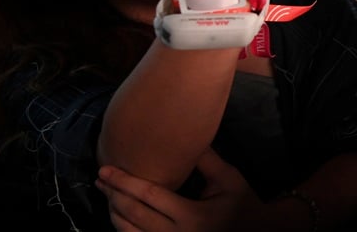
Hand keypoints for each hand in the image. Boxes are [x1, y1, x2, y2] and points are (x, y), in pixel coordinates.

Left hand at [96, 149, 263, 231]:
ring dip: (114, 213)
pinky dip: (124, 230)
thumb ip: (208, 160)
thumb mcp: (230, 180)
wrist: (255, 231)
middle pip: (134, 214)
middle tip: (101, 179)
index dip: (124, 182)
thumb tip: (189, 134)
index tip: (106, 170)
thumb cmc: (242, 205)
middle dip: (114, 195)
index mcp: (191, 215)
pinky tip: (119, 216)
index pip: (149, 195)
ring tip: (107, 195)